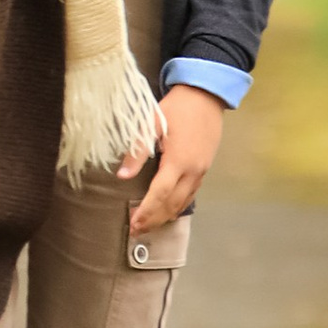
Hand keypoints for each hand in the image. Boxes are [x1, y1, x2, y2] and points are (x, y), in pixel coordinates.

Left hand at [123, 84, 223, 235]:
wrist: (206, 95)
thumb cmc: (176, 108)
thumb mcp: (152, 124)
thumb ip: (138, 151)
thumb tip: (121, 175)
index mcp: (179, 161)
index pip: (159, 195)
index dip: (145, 212)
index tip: (133, 224)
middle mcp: (193, 171)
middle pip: (172, 205)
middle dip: (154, 220)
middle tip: (136, 231)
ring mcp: (201, 171)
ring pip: (183, 203)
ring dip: (165, 217)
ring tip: (148, 225)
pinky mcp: (205, 169)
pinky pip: (191, 194)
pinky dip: (178, 207)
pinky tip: (168, 210)